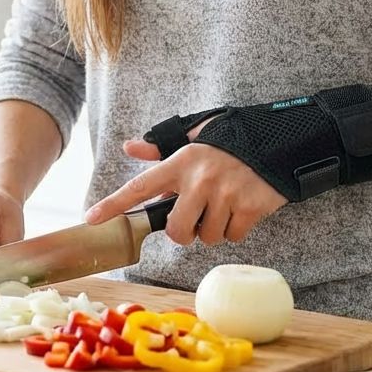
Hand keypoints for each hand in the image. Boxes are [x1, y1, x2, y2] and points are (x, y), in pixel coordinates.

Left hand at [84, 118, 286, 245]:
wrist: (279, 141)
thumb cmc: (232, 141)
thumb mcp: (196, 135)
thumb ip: (162, 146)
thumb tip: (131, 148)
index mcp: (181, 162)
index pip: (140, 186)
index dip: (114, 204)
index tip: (92, 218)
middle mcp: (199, 179)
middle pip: (177, 230)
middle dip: (185, 231)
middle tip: (197, 215)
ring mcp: (225, 195)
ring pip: (207, 237)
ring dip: (214, 228)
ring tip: (225, 204)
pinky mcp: (248, 208)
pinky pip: (232, 237)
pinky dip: (236, 229)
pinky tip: (242, 207)